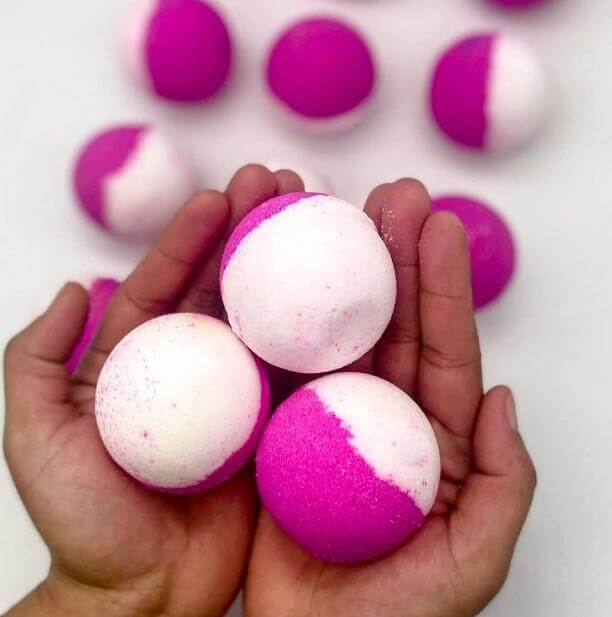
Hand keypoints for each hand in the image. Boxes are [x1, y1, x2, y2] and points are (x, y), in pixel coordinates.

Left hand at [3, 165, 302, 616]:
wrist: (144, 595)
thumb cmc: (87, 523)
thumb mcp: (37, 437)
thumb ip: (38, 360)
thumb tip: (70, 289)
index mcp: (141, 359)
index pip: (169, 281)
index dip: (193, 235)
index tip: (222, 194)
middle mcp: (197, 368)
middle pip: (227, 288)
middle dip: (253, 232)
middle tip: (283, 185)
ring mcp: (241, 394)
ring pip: (269, 319)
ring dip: (292, 270)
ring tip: (320, 218)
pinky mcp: (277, 425)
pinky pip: (300, 372)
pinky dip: (321, 334)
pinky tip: (342, 296)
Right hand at [245, 179, 536, 616]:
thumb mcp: (472, 560)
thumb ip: (502, 480)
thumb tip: (503, 395)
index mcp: (431, 436)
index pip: (442, 347)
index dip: (442, 284)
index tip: (436, 224)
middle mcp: (377, 413)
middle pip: (387, 323)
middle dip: (391, 255)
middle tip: (389, 194)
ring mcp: (321, 416)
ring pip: (330, 333)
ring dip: (329, 272)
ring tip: (328, 208)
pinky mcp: (273, 429)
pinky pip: (275, 368)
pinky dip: (272, 321)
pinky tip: (269, 275)